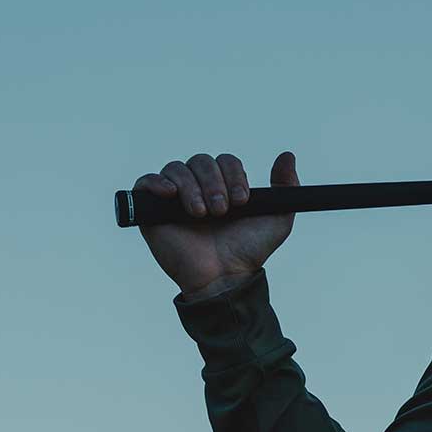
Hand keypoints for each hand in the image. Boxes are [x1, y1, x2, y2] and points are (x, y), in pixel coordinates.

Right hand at [133, 151, 299, 294]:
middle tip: (222, 210)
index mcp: (224, 186)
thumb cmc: (249, 250)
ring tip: (203, 214)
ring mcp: (173, 199)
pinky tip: (171, 194)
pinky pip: (144, 183)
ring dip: (192, 187)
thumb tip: (287, 155)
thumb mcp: (278, 218)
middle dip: (214, 182)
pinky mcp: (151, 211)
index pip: (225, 161)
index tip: (242, 200)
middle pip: (201, 161)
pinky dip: (156, 182)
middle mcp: (198, 187)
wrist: (225, 276)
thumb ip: (287, 186)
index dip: (233, 174)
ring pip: (176, 169)